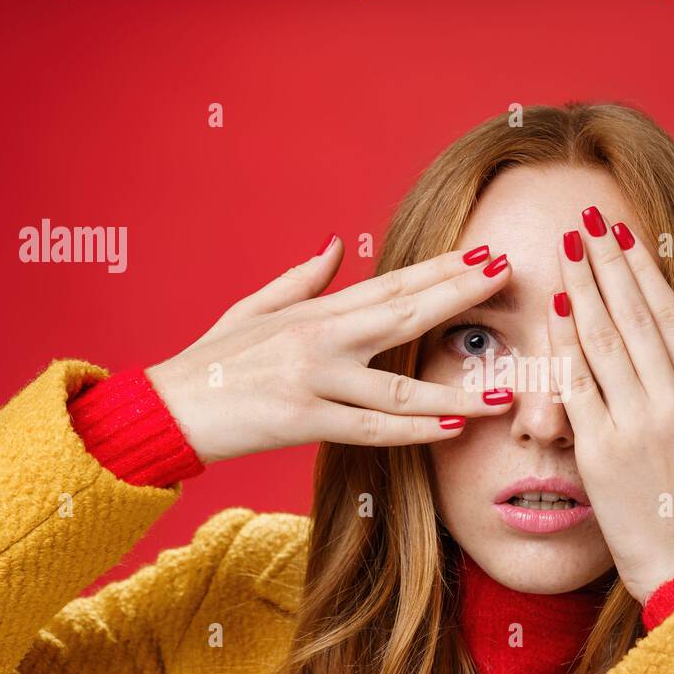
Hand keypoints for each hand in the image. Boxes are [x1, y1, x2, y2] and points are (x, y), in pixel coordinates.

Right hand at [146, 239, 514, 463]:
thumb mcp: (253, 309)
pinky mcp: (303, 422)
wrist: (164, 409)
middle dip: (460, 296)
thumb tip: (335, 245)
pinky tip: (452, 425)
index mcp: (314, 312)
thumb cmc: (211, 361)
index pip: (391, 285)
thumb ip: (302, 280)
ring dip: (456, 388)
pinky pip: (370, 428)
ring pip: (398, 386)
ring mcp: (313, 381)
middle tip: (508, 277)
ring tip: (504, 388)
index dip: (441, 271)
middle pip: (404, 314)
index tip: (484, 257)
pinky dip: (414, 428)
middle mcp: (320, 339)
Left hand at [547, 209, 673, 605]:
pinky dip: (564, 344)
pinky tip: (555, 309)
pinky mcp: (600, 450)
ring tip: (565, 248)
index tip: (624, 237)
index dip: (643, 272)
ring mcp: (634, 423)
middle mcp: (671, 401)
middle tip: (586, 221)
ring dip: (582, 287)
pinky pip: (577, 385)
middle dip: (606, 263)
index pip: (667, 317)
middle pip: (632, 316)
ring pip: (603, 340)